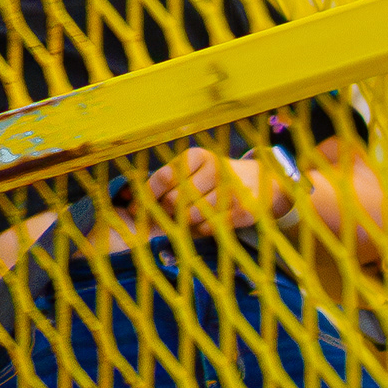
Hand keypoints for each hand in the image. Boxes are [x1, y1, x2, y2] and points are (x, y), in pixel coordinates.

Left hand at [142, 146, 287, 237]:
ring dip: (183, 224)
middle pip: (174, 200)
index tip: (135, 209)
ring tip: (185, 221)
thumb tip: (130, 205)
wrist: (258, 183)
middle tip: (162, 219)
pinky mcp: (244, 210)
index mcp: (196, 156)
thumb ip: (163, 183)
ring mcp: (231, 190)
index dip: (147, 196)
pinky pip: (210, 228)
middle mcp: (215, 169)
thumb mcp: (190, 171)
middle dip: (164, 213)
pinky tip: (202, 225)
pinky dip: (201, 231)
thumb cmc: (211, 178)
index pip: (163, 178)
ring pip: (191, 216)